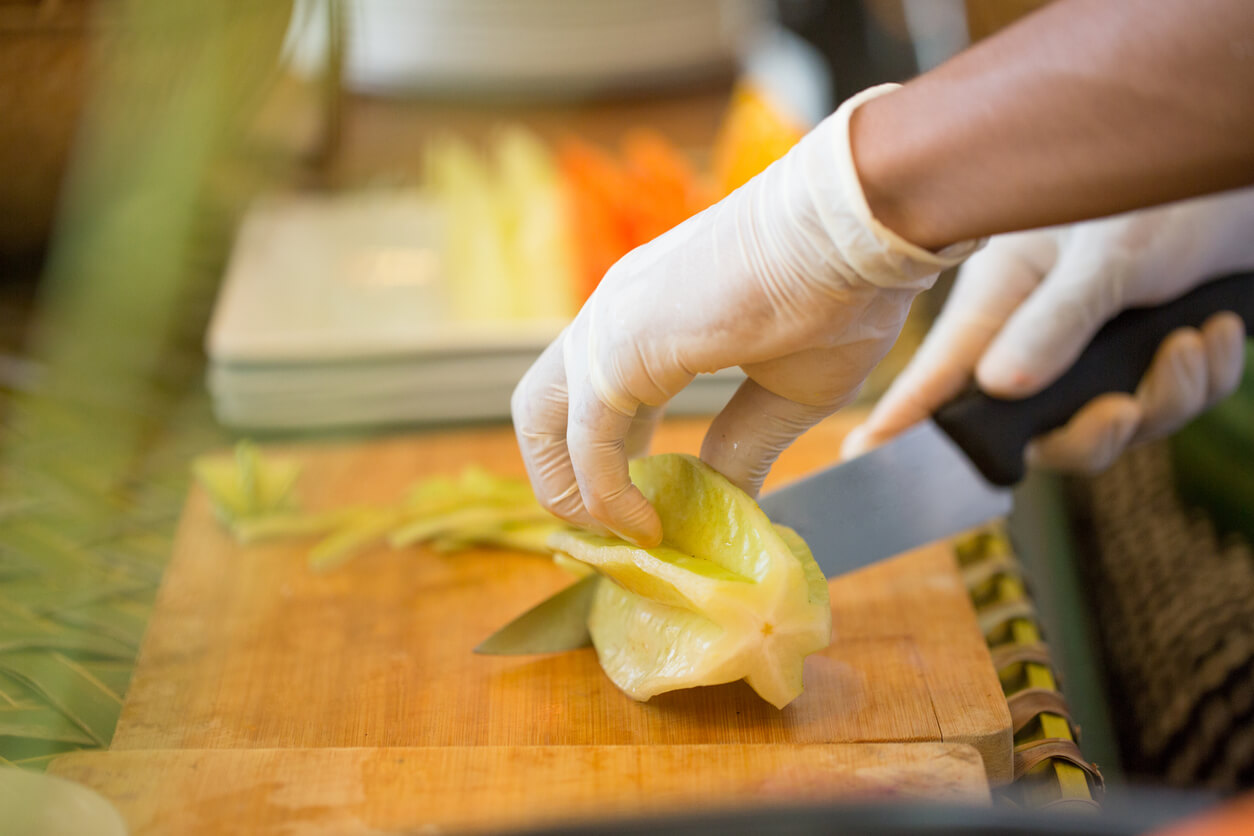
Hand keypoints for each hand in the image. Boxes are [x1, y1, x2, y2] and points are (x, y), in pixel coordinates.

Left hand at [511, 85, 979, 545]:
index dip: (604, 462)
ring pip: (543, 420)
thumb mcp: (787, 392)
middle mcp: (615, 315)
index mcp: (649, 316)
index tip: (638, 511)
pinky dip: (605, 493)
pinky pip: (588, 439)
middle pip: (544, 407)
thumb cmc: (842, 293)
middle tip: (614, 532)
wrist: (860, 232)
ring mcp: (611, 324)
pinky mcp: (622, 345)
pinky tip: (645, 525)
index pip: (591, 397)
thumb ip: (741, 444)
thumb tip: (721, 500)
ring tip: (622, 535)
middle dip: (563, 477)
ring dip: (570, 489)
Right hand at [844, 190, 1253, 472]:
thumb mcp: (1106, 256)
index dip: (901, 422)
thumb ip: (1054, 323)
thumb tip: (999, 388)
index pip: (938, 376)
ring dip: (1166, 397)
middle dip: (1091, 434)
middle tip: (1123, 408)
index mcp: (1002, 304)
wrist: (1239, 161)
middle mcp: (1038, 336)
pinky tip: (1216, 330)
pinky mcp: (1147, 350)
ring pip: (1112, 424)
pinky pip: (1170, 403)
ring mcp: (1093, 347)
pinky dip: (1201, 377)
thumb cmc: (1163, 189)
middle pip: (1039, 431)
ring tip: (1192, 342)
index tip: (862, 457)